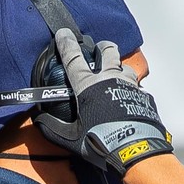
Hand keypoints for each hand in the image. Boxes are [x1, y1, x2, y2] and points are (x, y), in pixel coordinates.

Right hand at [50, 29, 172, 175]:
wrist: (134, 150)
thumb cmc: (103, 143)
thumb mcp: (72, 138)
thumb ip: (53, 128)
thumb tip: (40, 122)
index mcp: (88, 86)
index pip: (73, 58)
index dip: (66, 43)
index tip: (64, 33)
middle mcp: (110, 79)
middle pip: (108, 51)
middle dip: (103, 47)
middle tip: (99, 50)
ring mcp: (129, 86)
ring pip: (126, 66)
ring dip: (120, 68)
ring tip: (116, 76)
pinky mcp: (143, 97)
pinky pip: (137, 87)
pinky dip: (131, 90)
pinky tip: (128, 99)